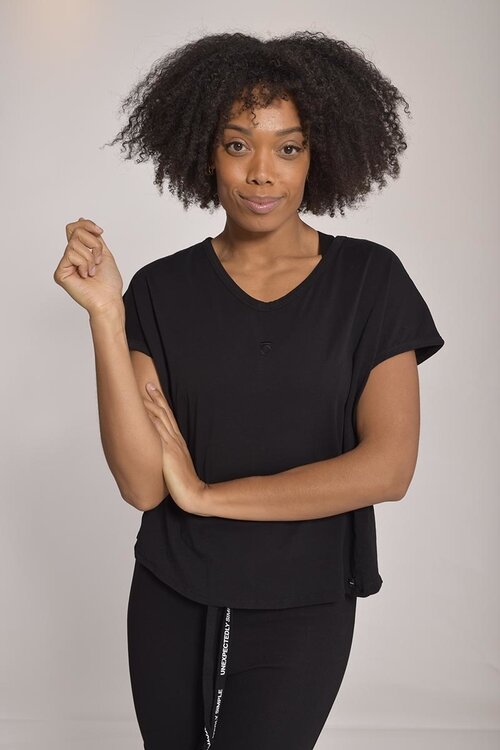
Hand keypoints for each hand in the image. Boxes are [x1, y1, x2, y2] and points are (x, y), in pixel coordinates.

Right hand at [53, 217, 123, 315]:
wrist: (109, 299)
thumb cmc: (109, 283)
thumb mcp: (103, 253)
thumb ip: (93, 237)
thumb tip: (81, 219)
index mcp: (79, 252)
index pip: (74, 229)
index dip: (86, 225)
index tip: (100, 231)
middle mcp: (70, 257)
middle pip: (74, 231)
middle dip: (93, 243)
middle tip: (98, 259)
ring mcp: (64, 265)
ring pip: (74, 243)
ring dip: (91, 257)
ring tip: (93, 271)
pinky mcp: (60, 272)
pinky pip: (71, 255)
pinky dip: (84, 263)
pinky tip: (86, 275)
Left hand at [142, 382, 210, 516]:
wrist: (193, 493)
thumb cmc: (184, 482)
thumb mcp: (177, 464)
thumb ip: (170, 456)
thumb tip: (160, 452)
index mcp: (177, 442)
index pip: (168, 417)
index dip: (161, 402)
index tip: (153, 390)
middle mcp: (175, 440)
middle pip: (165, 413)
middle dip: (156, 397)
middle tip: (147, 383)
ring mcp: (171, 445)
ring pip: (160, 419)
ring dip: (151, 404)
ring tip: (142, 392)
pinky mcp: (168, 452)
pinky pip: (158, 432)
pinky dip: (150, 420)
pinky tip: (142, 412)